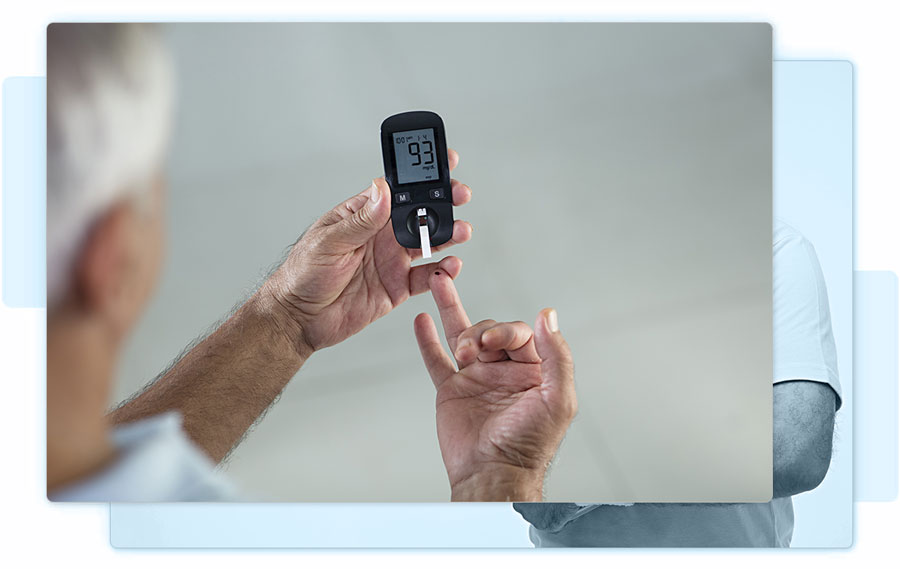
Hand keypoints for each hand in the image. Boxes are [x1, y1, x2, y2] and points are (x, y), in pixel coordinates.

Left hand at [262, 150, 472, 356]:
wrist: (299, 318)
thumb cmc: (302, 274)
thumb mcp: (329, 241)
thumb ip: (360, 220)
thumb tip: (382, 189)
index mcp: (363, 215)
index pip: (397, 188)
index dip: (421, 175)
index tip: (443, 162)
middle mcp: (381, 234)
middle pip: (419, 212)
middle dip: (444, 201)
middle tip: (460, 195)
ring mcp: (391, 260)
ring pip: (428, 242)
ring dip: (448, 234)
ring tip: (462, 231)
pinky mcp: (397, 287)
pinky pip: (426, 277)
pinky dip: (442, 272)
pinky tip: (451, 266)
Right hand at [414, 270, 576, 500]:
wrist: (493, 474)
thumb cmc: (529, 445)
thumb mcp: (557, 398)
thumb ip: (557, 355)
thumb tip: (549, 316)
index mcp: (533, 372)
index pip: (520, 335)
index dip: (505, 331)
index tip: (492, 343)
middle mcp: (506, 372)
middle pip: (492, 332)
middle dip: (481, 331)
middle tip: (476, 349)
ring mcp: (477, 380)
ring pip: (464, 337)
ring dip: (452, 311)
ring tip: (441, 294)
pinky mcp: (452, 391)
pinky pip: (438, 360)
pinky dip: (428, 340)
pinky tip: (423, 320)